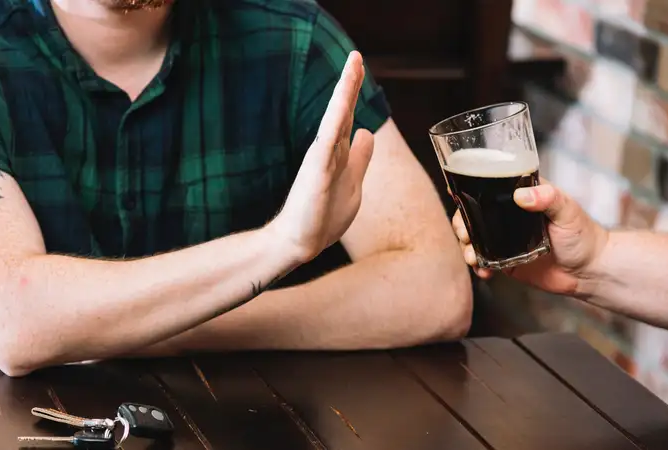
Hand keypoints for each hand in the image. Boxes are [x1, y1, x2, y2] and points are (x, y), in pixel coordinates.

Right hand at [269, 51, 374, 262]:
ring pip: (336, 118)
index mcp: (337, 152)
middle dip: (350, 82)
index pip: (349, 116)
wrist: (300, 242)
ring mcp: (321, 159)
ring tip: (353, 64)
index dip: (354, 92)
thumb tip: (367, 132)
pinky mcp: (317, 171)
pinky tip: (343, 101)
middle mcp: (328, 150)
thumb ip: (359, 157)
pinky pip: (328, 140)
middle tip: (356, 55)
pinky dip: (336, 119)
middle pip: (342, 110)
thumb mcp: (353, 183)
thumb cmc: (323, 216)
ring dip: (345, 91)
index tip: (358, 66)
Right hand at [452, 181, 608, 295]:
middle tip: (464, 234)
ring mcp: (505, 239)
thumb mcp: (567, 211)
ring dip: (466, 246)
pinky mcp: (506, 260)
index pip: (490, 189)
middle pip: (474, 215)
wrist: (590, 272)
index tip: (456, 195)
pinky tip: (483, 270)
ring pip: (474, 238)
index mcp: (522, 197)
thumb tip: (522, 195)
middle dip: (462, 224)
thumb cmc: (584, 236)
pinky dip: (478, 266)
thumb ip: (548, 198)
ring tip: (471, 256)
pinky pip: (484, 261)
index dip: (469, 192)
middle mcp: (509, 217)